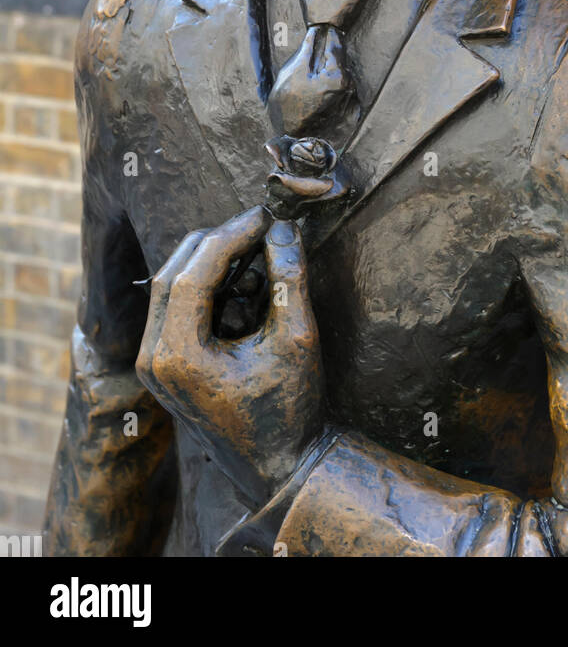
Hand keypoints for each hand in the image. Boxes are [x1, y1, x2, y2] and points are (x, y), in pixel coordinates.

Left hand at [135, 206, 323, 507]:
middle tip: (262, 225)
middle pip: (173, 272)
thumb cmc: (289, 411)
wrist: (280, 468)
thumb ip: (289, 279)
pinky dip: (209, 285)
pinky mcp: (165, 364)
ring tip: (260, 252)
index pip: (193, 272)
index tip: (266, 215)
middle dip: (219, 241)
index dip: (231, 235)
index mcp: (176, 356)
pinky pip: (177, 306)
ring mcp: (154, 363)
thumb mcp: (297, 340)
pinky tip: (247, 283)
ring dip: (212, 260)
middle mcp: (153, 358)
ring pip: (171, 285)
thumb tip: (283, 228)